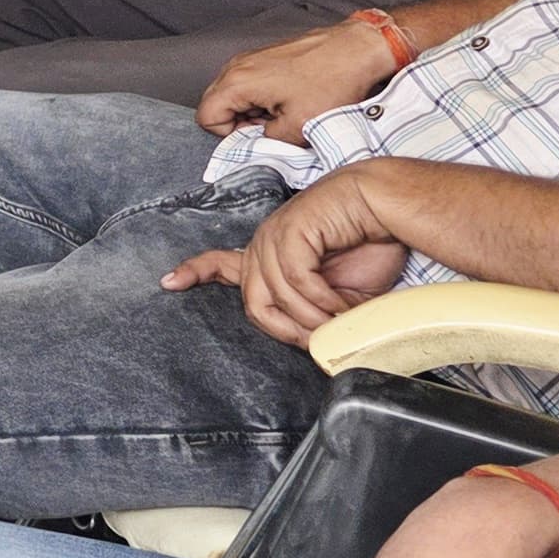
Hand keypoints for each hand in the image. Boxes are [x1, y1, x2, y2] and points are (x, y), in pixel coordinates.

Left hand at [163, 163, 418, 339]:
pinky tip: (341, 304)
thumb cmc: (368, 247)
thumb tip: (312, 348)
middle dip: (289, 331)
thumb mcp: (338, 294)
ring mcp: (274, 234)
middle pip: (255, 305)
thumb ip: (316, 314)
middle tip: (322, 342)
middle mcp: (263, 243)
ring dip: (313, 320)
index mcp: (269, 254)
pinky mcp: (292, 230)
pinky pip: (297, 281)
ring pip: (278, 297)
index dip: (194, 272)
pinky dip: (322, 302)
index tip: (167, 282)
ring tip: (342, 322)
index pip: (219, 264)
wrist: (391, 208)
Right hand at [198, 17, 402, 138]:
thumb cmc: (334, 81)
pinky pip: (250, 82)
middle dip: (240, 122)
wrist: (358, 50)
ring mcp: (251, 57)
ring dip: (253, 110)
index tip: (257, 136)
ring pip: (234, 93)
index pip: (206, 117)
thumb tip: (263, 139)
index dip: (229, 135)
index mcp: (238, 82)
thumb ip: (270, 140)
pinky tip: (293, 99)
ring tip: (286, 113)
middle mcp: (237, 65)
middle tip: (272, 128)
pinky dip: (264, 97)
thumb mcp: (300, 127)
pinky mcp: (267, 55)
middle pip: (216, 103)